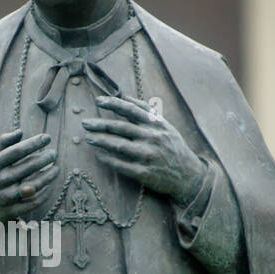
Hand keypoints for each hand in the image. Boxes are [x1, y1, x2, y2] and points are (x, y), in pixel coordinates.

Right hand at [0, 130, 58, 221]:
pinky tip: (49, 186)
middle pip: (28, 167)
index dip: (34, 143)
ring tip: (56, 169)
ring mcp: (4, 197)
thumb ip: (2, 143)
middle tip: (54, 153)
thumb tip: (20, 132)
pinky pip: (32, 203)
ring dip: (48, 176)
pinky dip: (44, 195)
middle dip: (45, 158)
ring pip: (33, 185)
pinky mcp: (10, 211)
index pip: (18, 151)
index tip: (47, 138)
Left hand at [82, 95, 205, 206]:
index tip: (98, 101)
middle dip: (100, 125)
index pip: (131, 110)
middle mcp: (152, 138)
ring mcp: (148, 156)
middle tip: (85, 123)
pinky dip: (108, 160)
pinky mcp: (144, 173)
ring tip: (88, 137)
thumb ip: (147, 112)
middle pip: (120, 128)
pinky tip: (98, 156)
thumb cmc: (174, 148)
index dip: (113, 103)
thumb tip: (127, 97)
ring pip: (118, 146)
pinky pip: (121, 165)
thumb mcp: (166, 126)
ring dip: (101, 141)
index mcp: (156, 125)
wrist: (189, 176)